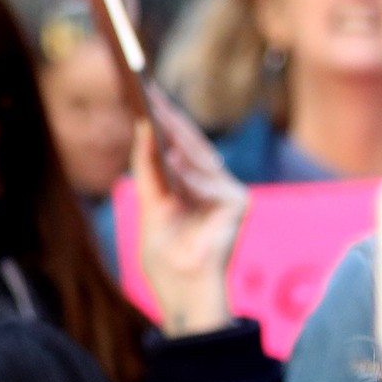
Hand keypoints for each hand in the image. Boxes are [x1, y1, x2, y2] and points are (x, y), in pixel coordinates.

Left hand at [129, 82, 246, 336]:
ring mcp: (229, 193)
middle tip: (149, 90)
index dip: (163, 117)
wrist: (181, 292)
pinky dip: (192, 174)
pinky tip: (175, 162)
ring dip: (178, 137)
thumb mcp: (149, 205)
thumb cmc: (165, 256)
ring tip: (156, 114)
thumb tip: (142, 126)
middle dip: (170, 118)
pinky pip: (212, 182)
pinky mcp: (239, 204)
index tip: (144, 89)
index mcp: (193, 184)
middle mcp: (214, 184)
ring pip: (201, 157)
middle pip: (191, 144)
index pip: (179, 144)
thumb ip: (147, 168)